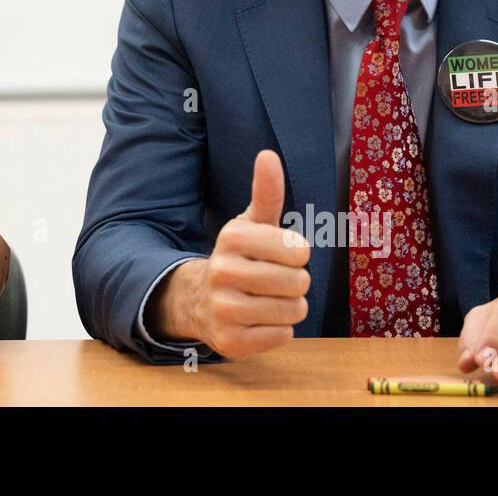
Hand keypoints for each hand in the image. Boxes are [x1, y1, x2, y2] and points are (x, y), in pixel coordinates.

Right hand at [161, 150, 310, 356]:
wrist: (199, 299)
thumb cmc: (240, 257)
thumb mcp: (251, 223)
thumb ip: (265, 191)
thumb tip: (268, 154)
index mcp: (232, 238)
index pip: (298, 250)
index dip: (297, 253)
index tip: (280, 253)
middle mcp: (222, 272)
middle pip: (299, 281)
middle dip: (295, 281)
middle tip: (273, 279)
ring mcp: (224, 309)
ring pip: (294, 310)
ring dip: (289, 306)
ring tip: (267, 299)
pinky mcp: (230, 342)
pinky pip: (283, 336)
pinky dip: (278, 330)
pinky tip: (257, 320)